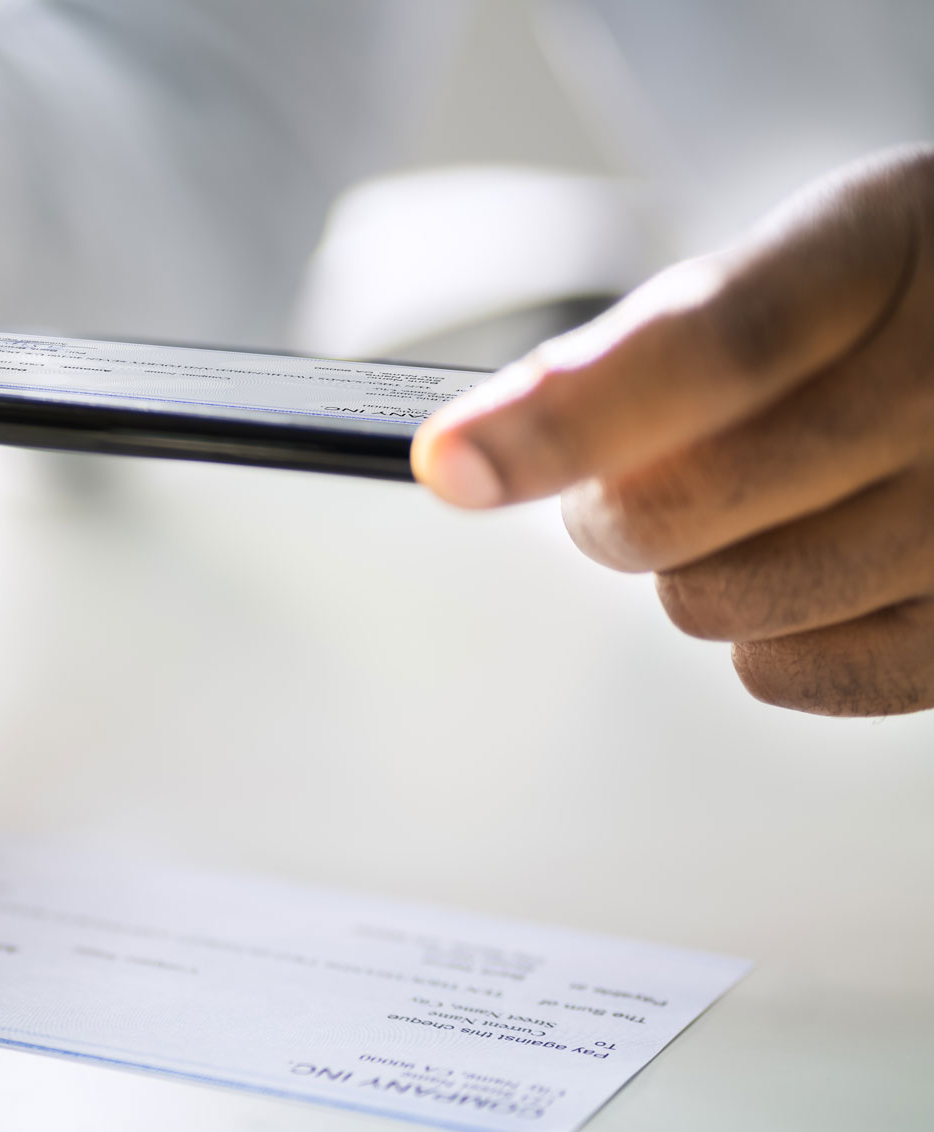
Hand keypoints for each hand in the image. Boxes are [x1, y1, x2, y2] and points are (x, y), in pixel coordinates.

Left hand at [413, 146, 933, 715]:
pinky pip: (786, 673)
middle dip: (613, 504)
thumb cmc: (901, 303)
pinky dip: (768, 636)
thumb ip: (658, 343)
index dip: (564, 415)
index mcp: (879, 253)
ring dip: (698, 567)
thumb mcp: (806, 256)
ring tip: (776, 500)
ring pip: (717, 604)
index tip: (448, 461)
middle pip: (676, 509)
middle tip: (653, 468)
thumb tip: (487, 445)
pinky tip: (819, 562)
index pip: (708, 347)